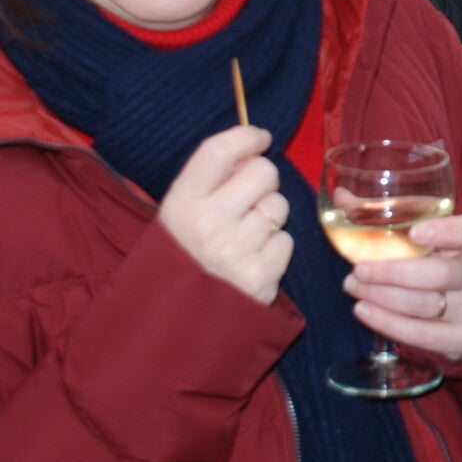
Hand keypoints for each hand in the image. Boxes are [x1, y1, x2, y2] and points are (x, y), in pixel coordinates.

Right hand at [159, 126, 294, 303]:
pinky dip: (276, 249)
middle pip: (263, 172)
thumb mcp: (178, 217)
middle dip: (263, 181)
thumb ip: (208, 183)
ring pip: (280, 206)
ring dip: (271, 218)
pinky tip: (253, 261)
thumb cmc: (181, 261)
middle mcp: (207, 224)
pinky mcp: (261, 277)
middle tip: (250, 200)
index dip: (246, 136)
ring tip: (246, 237)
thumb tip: (252, 149)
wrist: (174, 325)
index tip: (260, 138)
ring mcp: (236, 251)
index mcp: (180, 204)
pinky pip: (287, 241)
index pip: (218, 151)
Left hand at [345, 213, 461, 361]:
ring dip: (382, 297)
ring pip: (424, 305)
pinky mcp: (461, 339)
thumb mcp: (423, 231)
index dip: (445, 232)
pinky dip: (387, 323)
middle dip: (391, 273)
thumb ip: (387, 212)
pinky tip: (364, 310)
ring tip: (352, 287)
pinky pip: (421, 335)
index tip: (414, 232)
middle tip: (358, 270)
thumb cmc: (437, 257)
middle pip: (438, 274)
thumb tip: (342, 198)